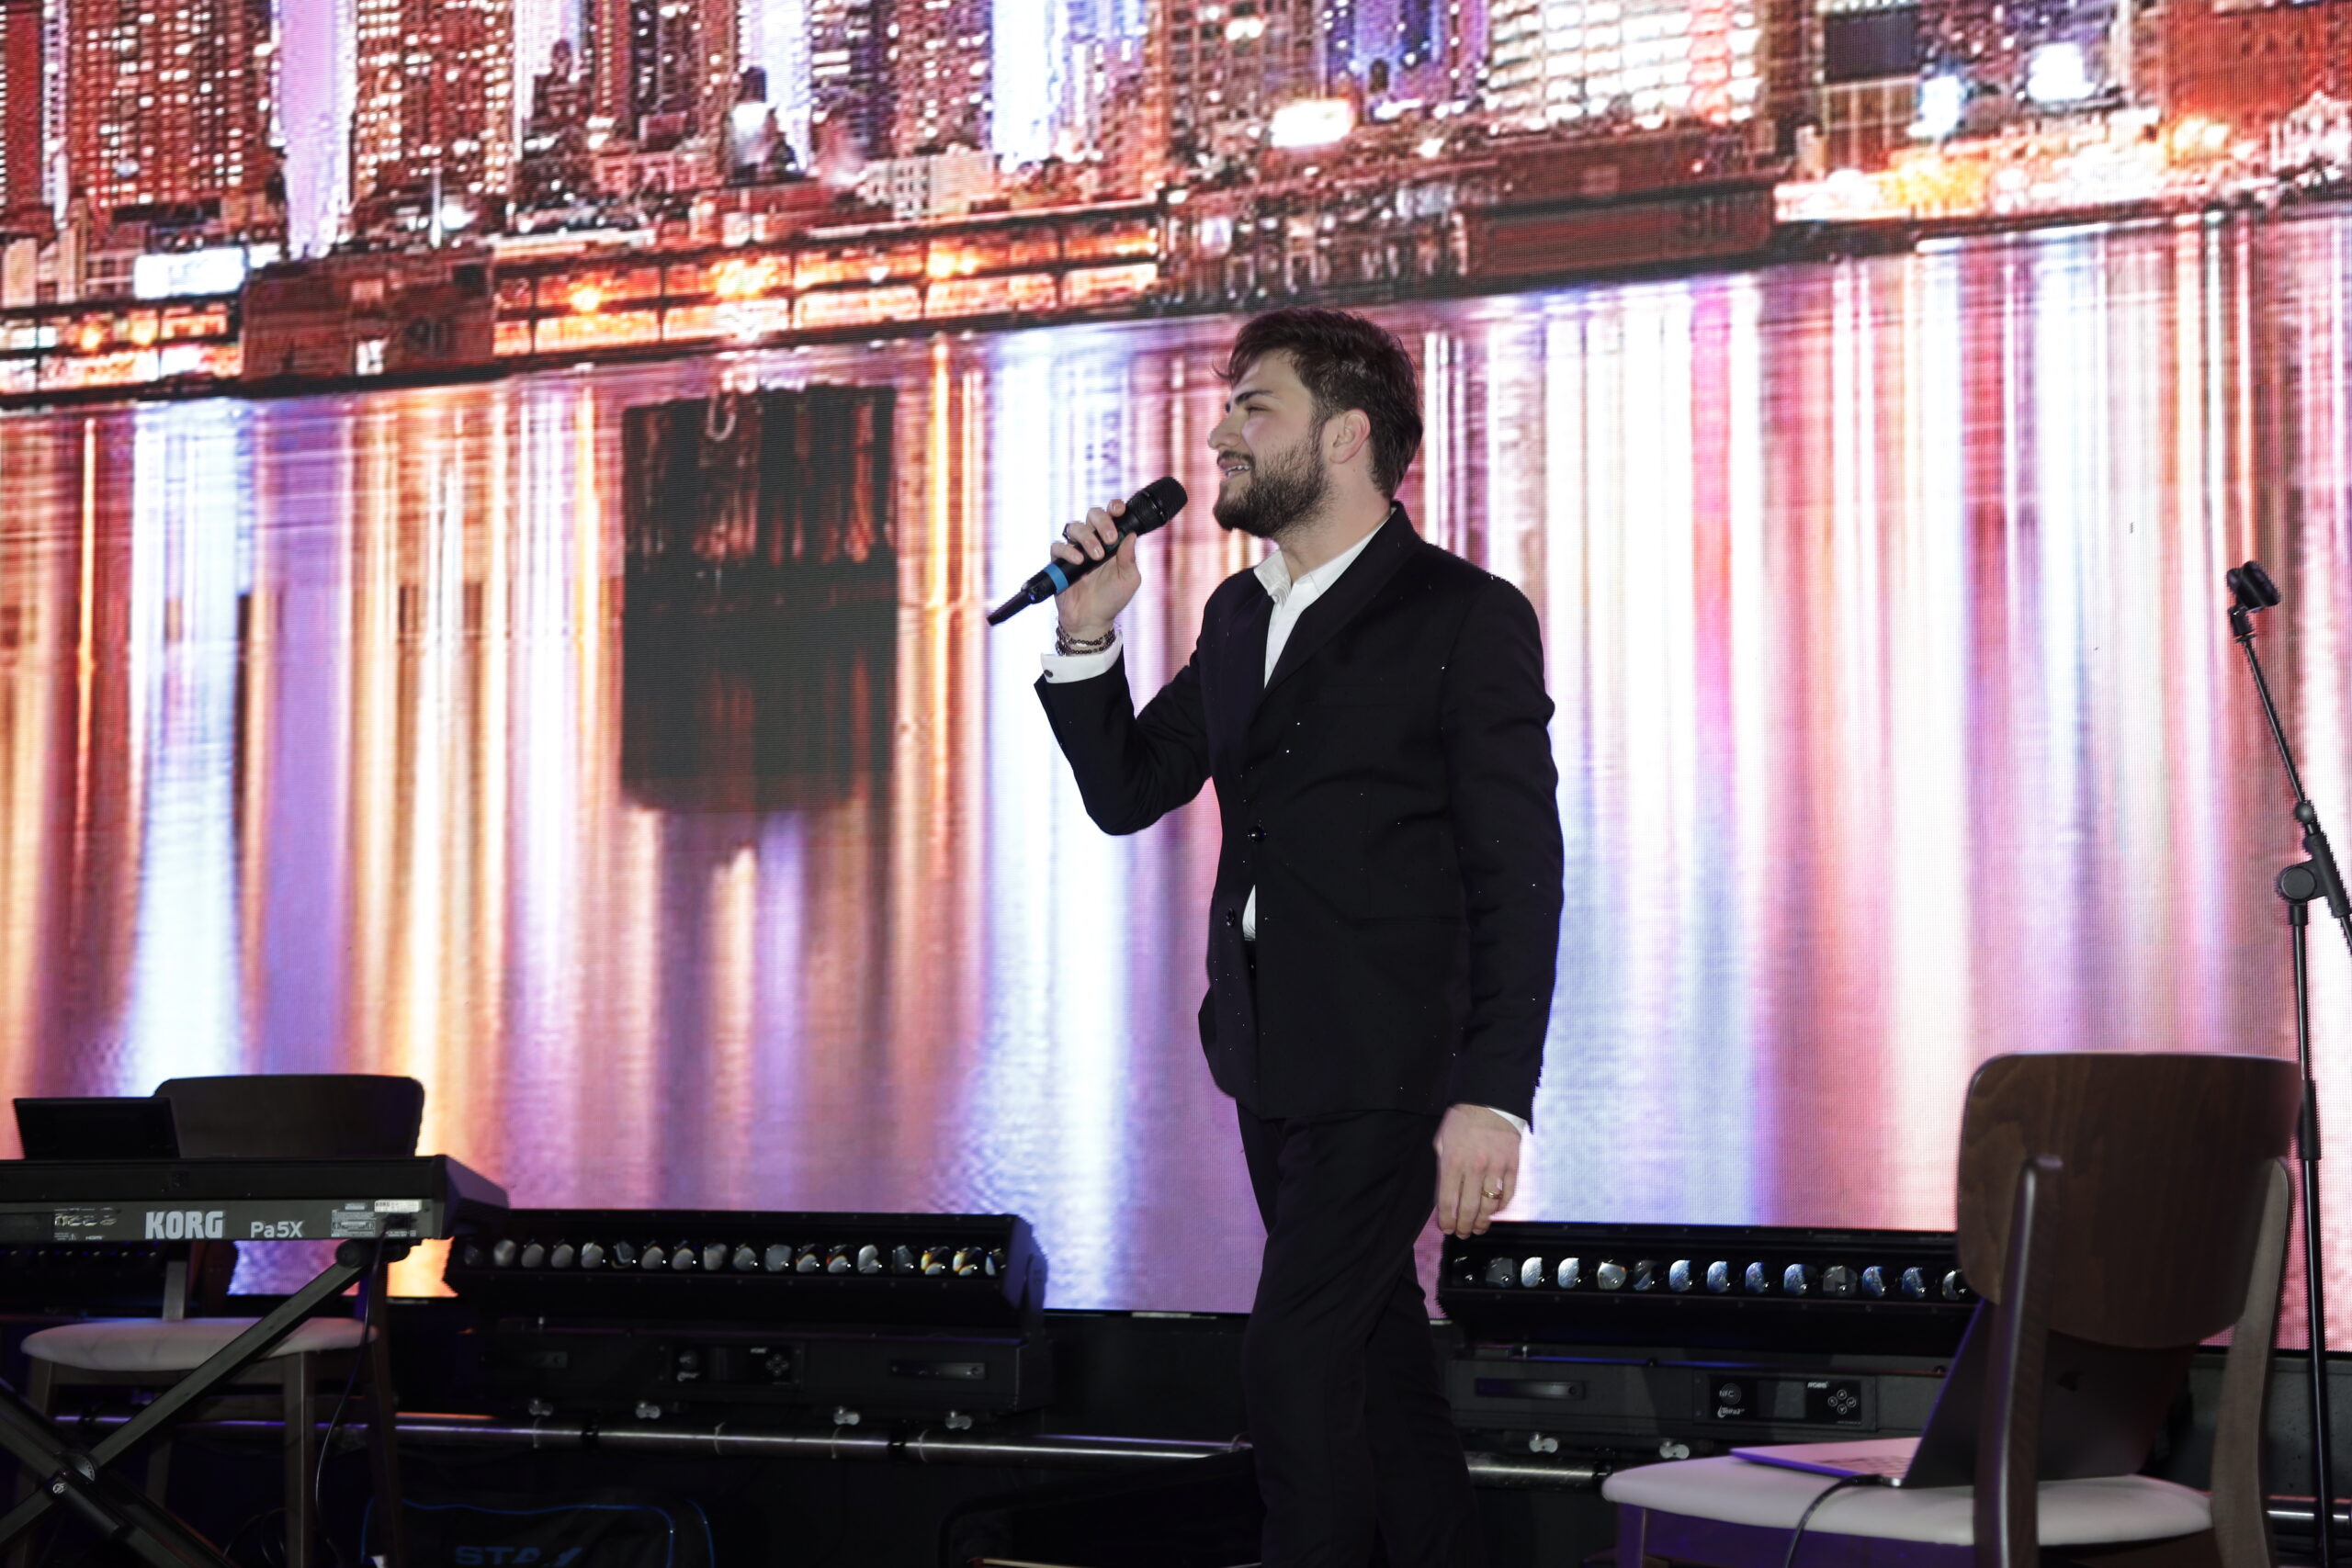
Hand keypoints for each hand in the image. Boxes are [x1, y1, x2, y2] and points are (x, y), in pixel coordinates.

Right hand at [1052, 500, 1142, 641]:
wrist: (1092, 620)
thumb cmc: (1112, 599)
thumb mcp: (1129, 579)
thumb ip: (1129, 558)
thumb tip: (1132, 534)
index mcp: (1112, 542)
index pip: (1112, 516)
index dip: (1114, 507)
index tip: (1119, 510)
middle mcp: (1093, 541)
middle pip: (1092, 514)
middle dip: (1102, 521)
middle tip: (1110, 538)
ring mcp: (1075, 550)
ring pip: (1074, 527)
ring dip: (1087, 538)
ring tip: (1096, 556)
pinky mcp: (1059, 562)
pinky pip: (1058, 546)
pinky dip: (1068, 551)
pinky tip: (1079, 562)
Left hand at [1434, 1104, 1519, 1237]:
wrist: (1490, 1102)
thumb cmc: (1462, 1122)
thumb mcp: (1442, 1142)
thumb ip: (1443, 1169)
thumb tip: (1444, 1197)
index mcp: (1452, 1162)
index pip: (1447, 1202)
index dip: (1446, 1221)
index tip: (1446, 1229)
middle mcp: (1474, 1168)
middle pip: (1469, 1209)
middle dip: (1464, 1227)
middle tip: (1462, 1233)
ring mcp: (1496, 1168)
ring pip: (1489, 1207)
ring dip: (1482, 1223)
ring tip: (1477, 1228)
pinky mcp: (1513, 1166)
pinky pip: (1508, 1195)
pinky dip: (1501, 1208)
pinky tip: (1494, 1212)